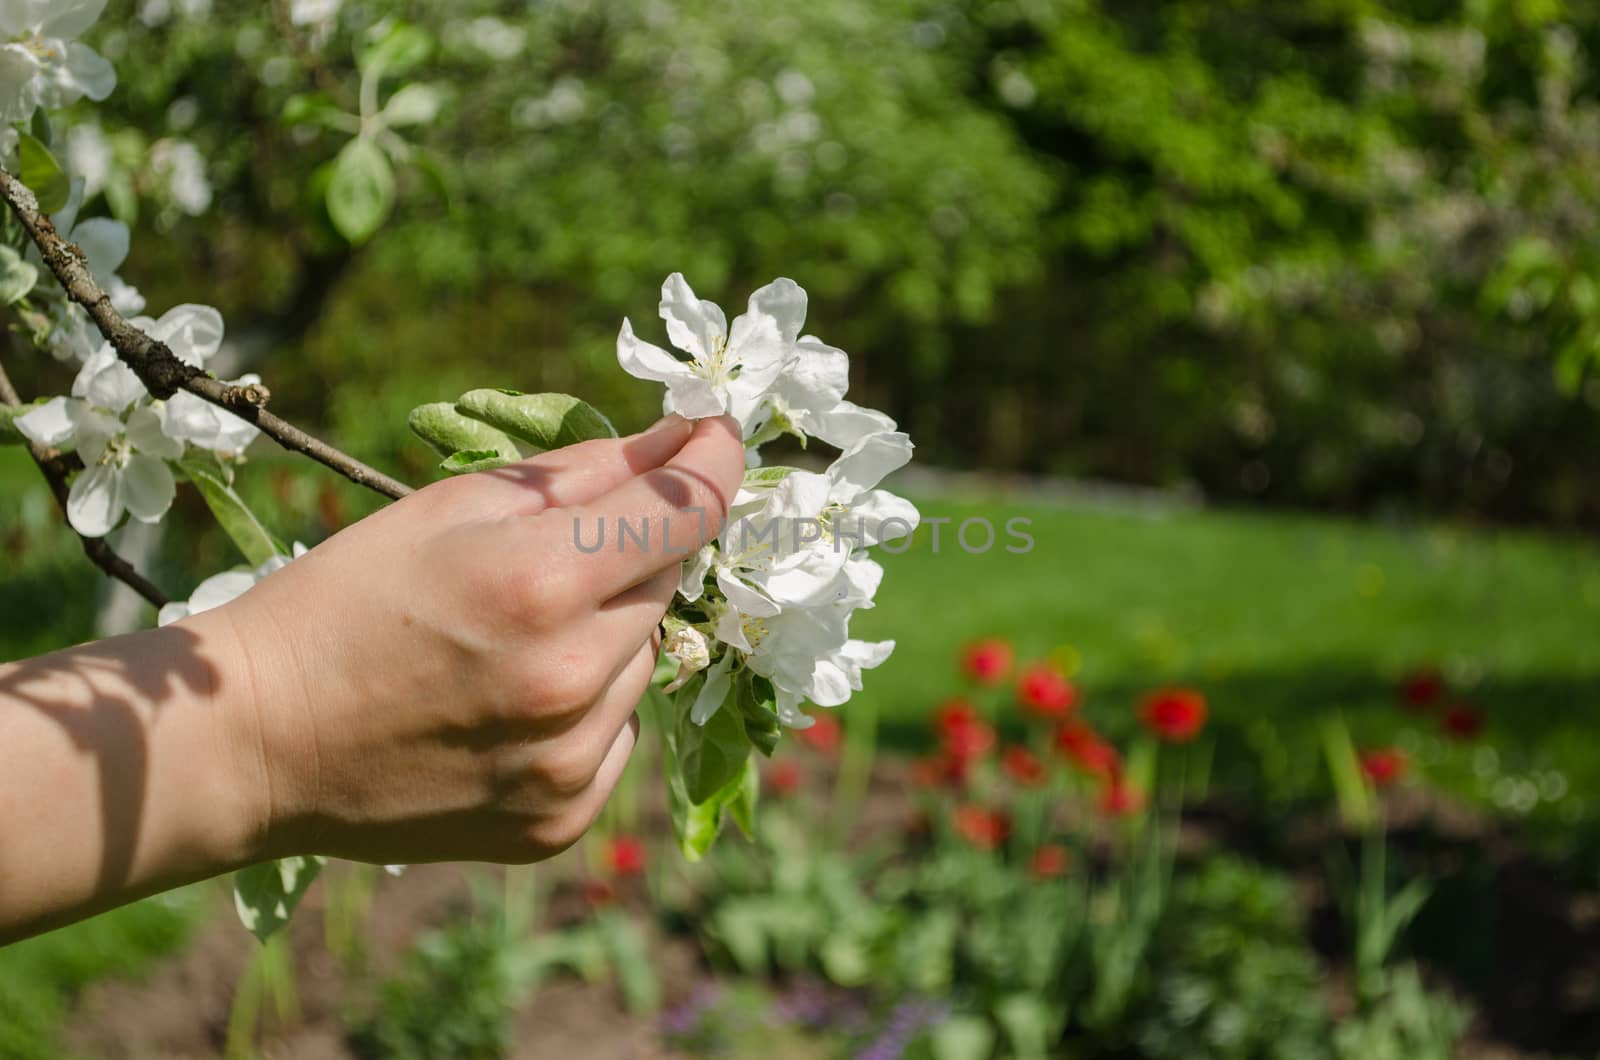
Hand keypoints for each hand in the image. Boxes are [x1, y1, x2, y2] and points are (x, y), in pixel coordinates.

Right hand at [205, 413, 742, 864]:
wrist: (256, 740)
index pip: (689, 508)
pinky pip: (619, 734)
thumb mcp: (451, 507)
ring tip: (512, 641)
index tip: (716, 434)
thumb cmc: (343, 600)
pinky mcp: (561, 817)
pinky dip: (589, 707)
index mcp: (540, 582)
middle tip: (552, 556)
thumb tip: (680, 438)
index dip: (715, 459)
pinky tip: (512, 702)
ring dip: (607, 634)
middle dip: (631, 554)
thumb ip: (581, 473)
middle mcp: (571, 678)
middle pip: (666, 584)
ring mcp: (569, 760)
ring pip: (645, 661)